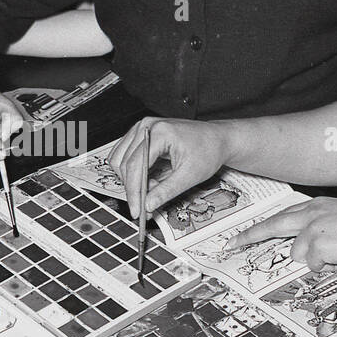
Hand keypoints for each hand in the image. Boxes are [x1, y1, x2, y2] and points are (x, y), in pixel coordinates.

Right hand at [108, 117, 230, 218]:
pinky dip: (134, 173)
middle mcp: (147, 126)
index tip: (136, 209)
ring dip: (134, 180)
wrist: (217, 139)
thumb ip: (166, 191)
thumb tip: (148, 205)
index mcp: (160, 132)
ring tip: (155, 186)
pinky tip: (150, 178)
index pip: (135, 165)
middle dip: (135, 188)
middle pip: (124, 164)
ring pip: (120, 161)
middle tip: (148, 204)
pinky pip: (125, 156)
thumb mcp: (190, 175)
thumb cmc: (208, 149)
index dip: (134, 191)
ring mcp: (142, 129)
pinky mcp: (141, 135)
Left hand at [228, 197, 336, 271]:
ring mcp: (313, 227)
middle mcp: (313, 212)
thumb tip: (303, 251)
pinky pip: (312, 264)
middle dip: (249, 236)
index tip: (244, 234)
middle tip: (231, 245)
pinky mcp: (317, 243)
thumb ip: (321, 231)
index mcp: (319, 205)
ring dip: (314, 260)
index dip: (262, 226)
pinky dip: (325, 266)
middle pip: (272, 225)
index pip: (283, 215)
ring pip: (297, 253)